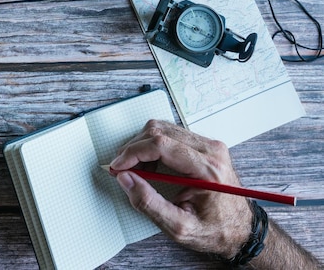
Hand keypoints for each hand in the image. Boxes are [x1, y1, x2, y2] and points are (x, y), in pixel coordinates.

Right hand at [109, 120, 251, 257]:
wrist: (241, 229)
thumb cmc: (216, 230)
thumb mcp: (180, 227)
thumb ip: (149, 204)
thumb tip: (125, 179)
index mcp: (208, 170)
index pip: (162, 144)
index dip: (133, 152)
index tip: (118, 166)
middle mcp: (211, 150)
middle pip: (159, 131)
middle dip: (134, 148)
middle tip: (123, 169)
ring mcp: (209, 145)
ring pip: (163, 128)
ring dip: (143, 146)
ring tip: (139, 170)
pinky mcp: (204, 145)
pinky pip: (170, 133)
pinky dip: (153, 146)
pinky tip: (152, 165)